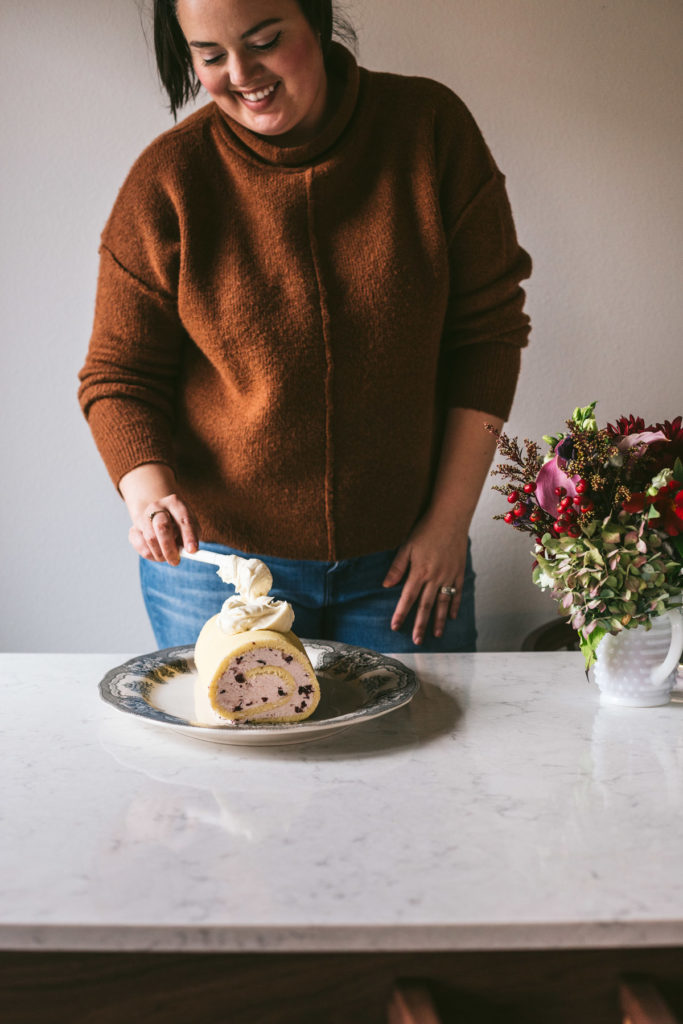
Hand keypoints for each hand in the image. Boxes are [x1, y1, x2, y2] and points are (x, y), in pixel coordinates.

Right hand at [128, 493, 199, 565]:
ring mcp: (143, 517)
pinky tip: (158, 553)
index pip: (183, 519)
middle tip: (176, 561)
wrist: (160, 519)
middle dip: (170, 547)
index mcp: (175, 503)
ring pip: (150, 539)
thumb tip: (189, 552)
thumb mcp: (191, 528)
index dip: (188, 536)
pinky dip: (151, 555)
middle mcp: (157, 506)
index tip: (192, 551)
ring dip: (161, 554)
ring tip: (168, 556)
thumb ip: (192, 538)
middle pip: (161, 527)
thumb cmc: (180, 526)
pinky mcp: (133, 530)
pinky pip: (140, 546)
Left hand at [382, 516, 467, 645]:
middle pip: (426, 606)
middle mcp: (435, 577)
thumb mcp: (407, 546)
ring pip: (443, 603)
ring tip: (436, 635)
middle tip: (416, 640)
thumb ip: (397, 567)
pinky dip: (454, 605)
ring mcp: (449, 576)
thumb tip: (386, 585)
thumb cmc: (425, 530)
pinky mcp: (459, 572)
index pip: (408, 598)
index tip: (396, 627)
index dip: (401, 613)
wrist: (450, 518)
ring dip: (439, 621)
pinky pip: (457, 593)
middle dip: (420, 624)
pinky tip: (451, 616)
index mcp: (419, 572)